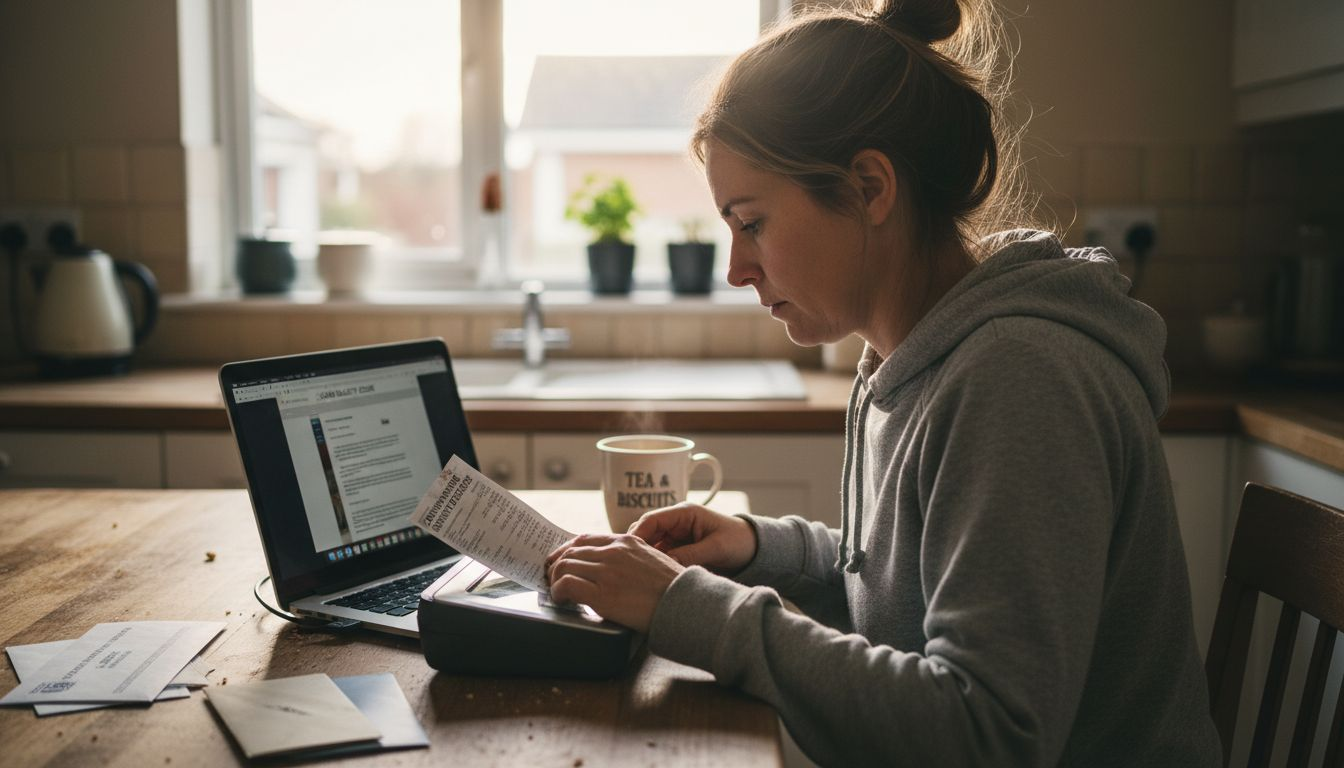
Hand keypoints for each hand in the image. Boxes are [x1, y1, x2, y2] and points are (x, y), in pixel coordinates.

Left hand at [545, 533, 683, 631]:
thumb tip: (615, 568)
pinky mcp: (601, 593)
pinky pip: (566, 585)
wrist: (685, 604)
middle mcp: (614, 552)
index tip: (561, 560)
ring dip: (555, 580)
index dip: (567, 550)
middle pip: (570, 552)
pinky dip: (558, 592)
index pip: (585, 539)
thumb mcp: (654, 559)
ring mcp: (607, 571)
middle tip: (554, 578)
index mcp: (627, 541)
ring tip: (558, 591)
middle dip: (557, 566)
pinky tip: (562, 600)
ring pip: (564, 566)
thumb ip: (631, 558)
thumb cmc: (674, 588)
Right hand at [628, 502, 756, 573]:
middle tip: (628, 568)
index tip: (628, 553)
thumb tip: (664, 565)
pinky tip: (649, 577)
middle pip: (646, 533)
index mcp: (684, 514)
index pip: (651, 520)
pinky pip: (660, 556)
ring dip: (644, 559)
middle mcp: (676, 523)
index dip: (637, 535)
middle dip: (636, 549)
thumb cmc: (738, 542)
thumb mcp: (716, 548)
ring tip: (637, 575)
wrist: (753, 549)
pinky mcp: (678, 549)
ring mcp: (676, 536)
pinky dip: (654, 565)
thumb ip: (690, 555)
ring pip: (650, 546)